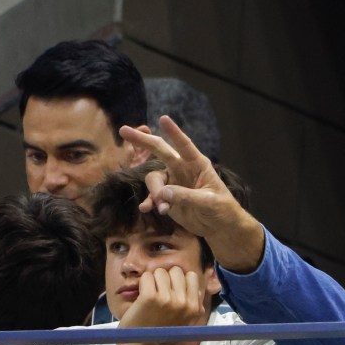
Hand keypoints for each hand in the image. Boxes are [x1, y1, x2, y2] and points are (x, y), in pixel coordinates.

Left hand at [117, 266, 206, 330]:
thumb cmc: (163, 334)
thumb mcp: (187, 320)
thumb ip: (195, 303)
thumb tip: (197, 288)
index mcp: (195, 307)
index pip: (191, 276)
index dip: (179, 281)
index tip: (172, 291)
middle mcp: (184, 302)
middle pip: (176, 270)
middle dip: (167, 278)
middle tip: (159, 292)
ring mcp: (167, 299)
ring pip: (160, 271)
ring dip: (153, 280)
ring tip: (150, 295)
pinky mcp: (149, 298)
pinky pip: (147, 277)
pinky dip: (142, 283)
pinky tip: (141, 295)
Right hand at [119, 117, 263, 272]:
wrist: (219, 225)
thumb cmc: (221, 208)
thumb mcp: (208, 202)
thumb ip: (187, 196)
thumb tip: (163, 193)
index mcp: (197, 164)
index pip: (185, 145)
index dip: (174, 132)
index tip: (163, 118)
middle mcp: (182, 169)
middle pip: (160, 151)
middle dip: (143, 141)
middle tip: (123, 130)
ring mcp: (173, 182)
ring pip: (153, 179)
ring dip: (154, 193)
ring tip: (163, 209)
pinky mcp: (166, 197)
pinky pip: (152, 196)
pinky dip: (149, 202)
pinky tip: (146, 209)